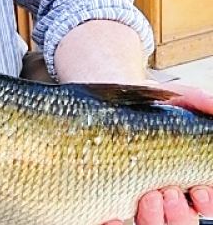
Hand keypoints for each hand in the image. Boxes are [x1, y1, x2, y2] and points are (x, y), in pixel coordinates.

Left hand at [103, 81, 212, 224]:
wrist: (104, 100)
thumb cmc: (143, 103)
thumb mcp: (173, 96)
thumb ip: (196, 100)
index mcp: (185, 175)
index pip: (205, 202)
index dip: (208, 202)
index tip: (199, 191)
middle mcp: (165, 192)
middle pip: (183, 221)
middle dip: (181, 214)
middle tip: (170, 192)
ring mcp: (137, 199)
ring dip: (155, 219)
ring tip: (149, 195)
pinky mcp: (109, 200)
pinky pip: (115, 224)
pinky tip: (112, 217)